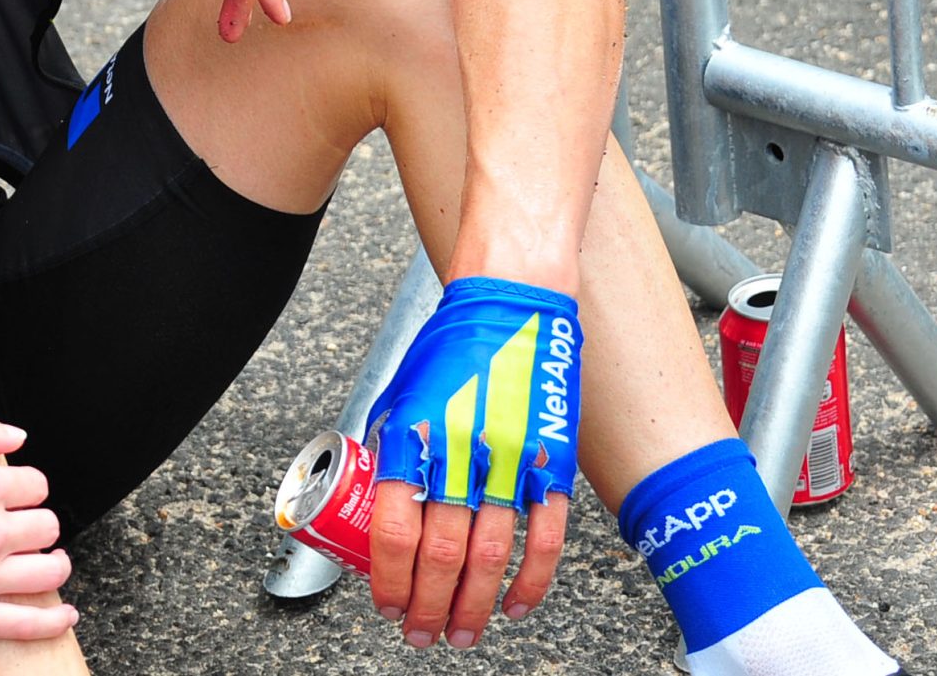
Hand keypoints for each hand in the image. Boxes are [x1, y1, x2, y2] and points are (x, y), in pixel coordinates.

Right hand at [0, 416, 77, 641]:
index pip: (35, 485)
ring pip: (47, 572)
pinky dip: (53, 621)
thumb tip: (17, 436)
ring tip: (47, 561)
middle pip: (45, 526)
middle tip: (22, 527)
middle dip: (38, 523)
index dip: (27, 487)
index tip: (16, 493)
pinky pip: (26, 625)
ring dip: (55, 563)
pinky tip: (64, 615)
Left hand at [364, 279, 581, 648]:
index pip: (393, 528)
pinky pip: (545, 538)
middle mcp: (459, 452)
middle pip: (439, 554)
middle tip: (420, 634)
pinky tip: (514, 607)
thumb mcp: (403, 393)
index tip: (387, 603)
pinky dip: (530, 582)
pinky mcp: (552, 462)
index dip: (388, 578)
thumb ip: (395, 452)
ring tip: (460, 634)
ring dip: (472, 607)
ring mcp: (510, 460)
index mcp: (414, 435)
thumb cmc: (453, 343)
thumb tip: (385, 508)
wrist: (514, 301)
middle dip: (427, 607)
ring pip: (489, 557)